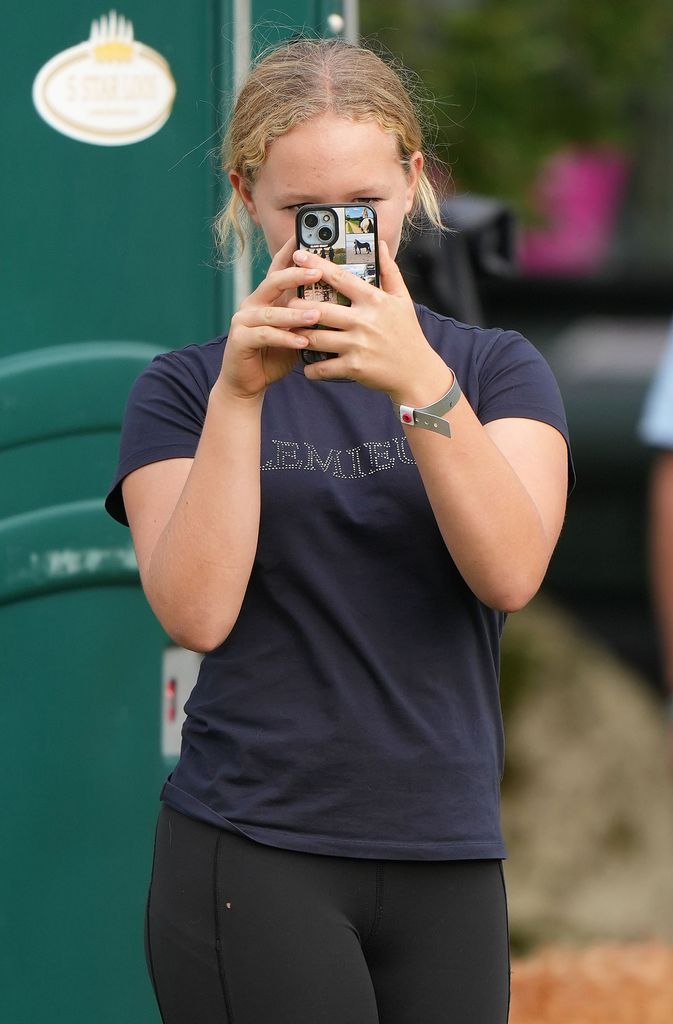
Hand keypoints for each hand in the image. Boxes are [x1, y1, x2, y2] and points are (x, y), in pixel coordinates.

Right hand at [217, 237, 321, 400]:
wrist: (248, 382)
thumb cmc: (276, 354)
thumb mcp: (297, 329)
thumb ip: (310, 313)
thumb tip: (343, 300)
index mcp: (268, 296)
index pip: (280, 267)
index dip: (292, 250)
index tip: (308, 235)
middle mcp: (253, 302)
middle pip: (274, 281)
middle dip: (296, 275)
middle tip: (318, 272)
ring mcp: (243, 320)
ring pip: (271, 311)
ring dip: (295, 313)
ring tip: (316, 314)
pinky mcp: (239, 339)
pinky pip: (264, 335)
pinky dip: (284, 337)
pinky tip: (302, 340)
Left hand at [290, 241, 453, 405]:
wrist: (417, 372)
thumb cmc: (408, 333)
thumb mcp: (403, 300)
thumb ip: (389, 271)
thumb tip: (380, 243)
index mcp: (374, 300)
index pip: (340, 277)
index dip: (316, 264)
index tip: (298, 254)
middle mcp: (364, 321)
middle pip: (320, 309)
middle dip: (298, 305)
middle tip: (288, 302)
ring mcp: (357, 345)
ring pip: (316, 338)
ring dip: (299, 335)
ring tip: (292, 331)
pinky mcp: (354, 367)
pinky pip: (323, 367)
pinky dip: (311, 368)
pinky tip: (307, 366)